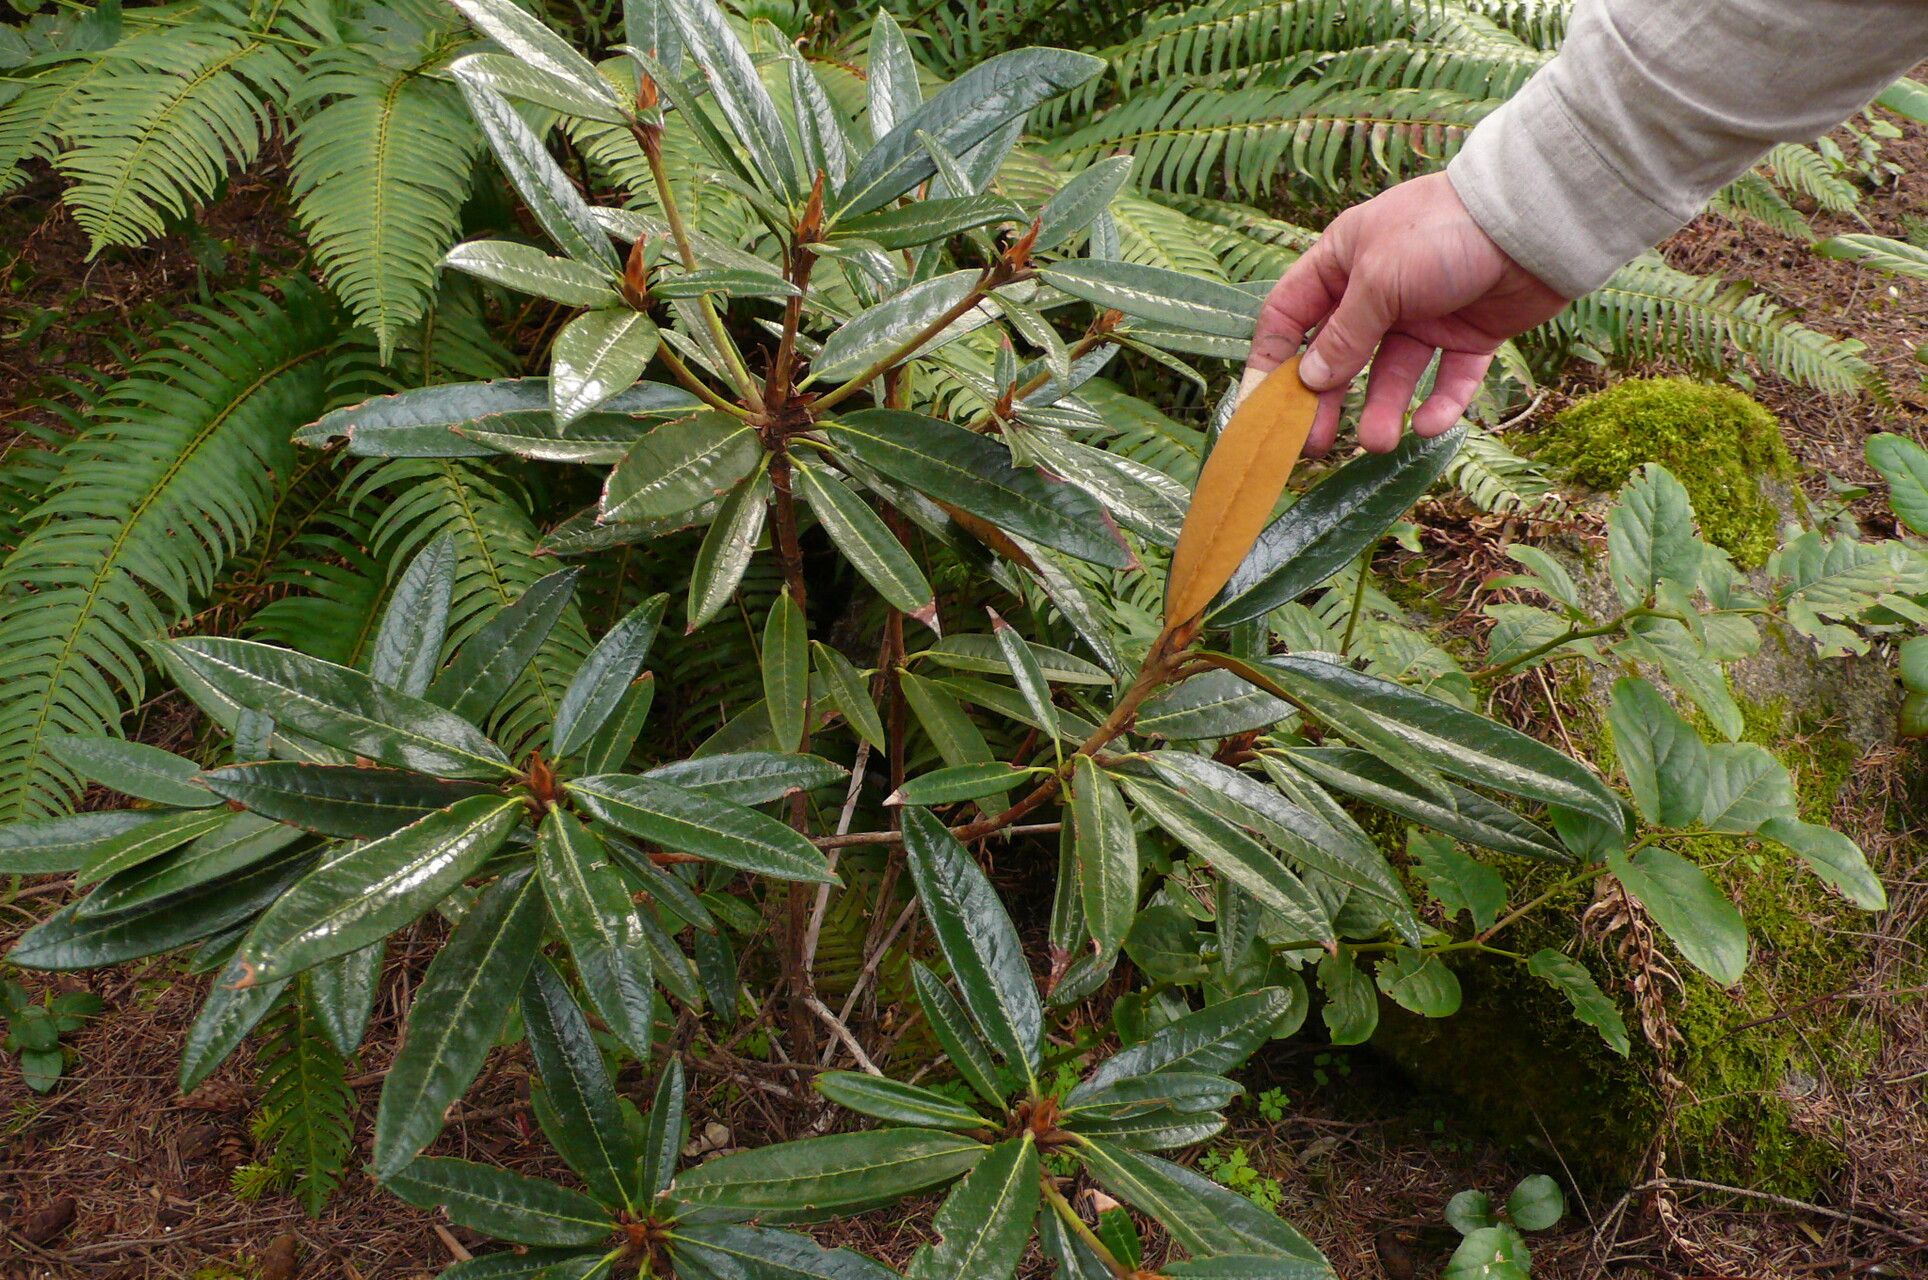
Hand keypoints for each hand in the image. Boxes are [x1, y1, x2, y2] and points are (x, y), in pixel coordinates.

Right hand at [1243, 171, 1569, 454]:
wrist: (1534, 222)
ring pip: (1391, 374)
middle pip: (1337, 357)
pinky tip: (1429, 426)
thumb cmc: (1442, 233)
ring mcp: (1422, 315)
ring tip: (1378, 443)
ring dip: (1382, 410)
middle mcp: (1376, 291)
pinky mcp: (1466, 335)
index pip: (1290, 316)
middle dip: (1325, 403)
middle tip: (1315, 446)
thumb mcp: (1379, 281)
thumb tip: (1307, 381)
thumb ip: (1343, 335)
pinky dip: (1438, 405)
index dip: (1271, 361)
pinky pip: (1445, 379)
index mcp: (1341, 263)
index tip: (1261, 408)